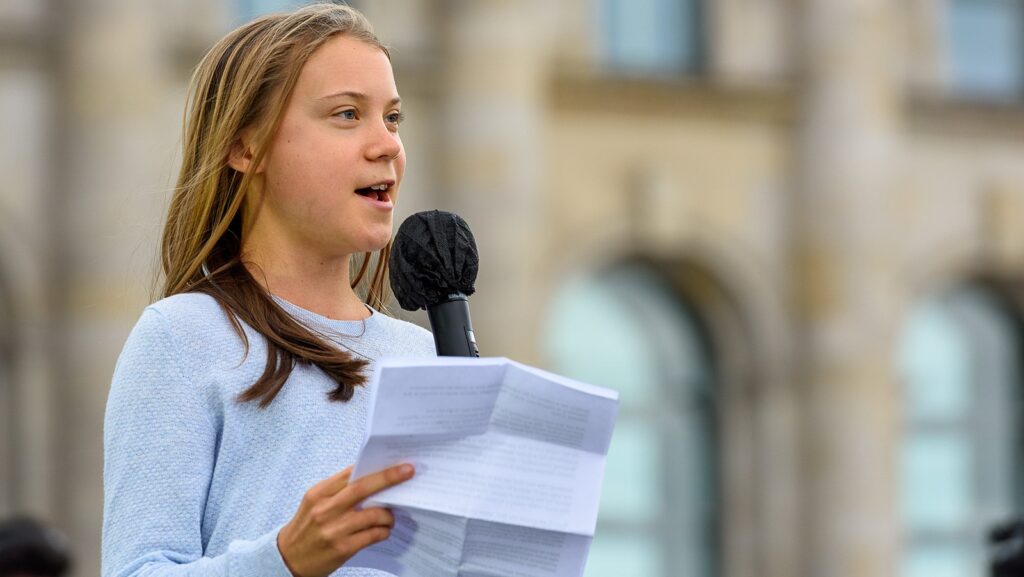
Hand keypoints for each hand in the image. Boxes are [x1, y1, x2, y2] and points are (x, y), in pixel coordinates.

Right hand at [276, 463, 414, 576]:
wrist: (287, 558)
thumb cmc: (306, 527)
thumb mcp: (315, 503)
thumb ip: (338, 490)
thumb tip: (369, 476)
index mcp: (319, 493)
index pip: (350, 474)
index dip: (375, 467)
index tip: (395, 463)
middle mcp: (325, 509)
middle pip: (362, 488)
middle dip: (388, 478)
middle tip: (408, 471)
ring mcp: (334, 529)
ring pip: (373, 514)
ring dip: (388, 514)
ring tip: (390, 516)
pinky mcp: (342, 548)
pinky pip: (372, 535)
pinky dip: (383, 531)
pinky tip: (383, 531)